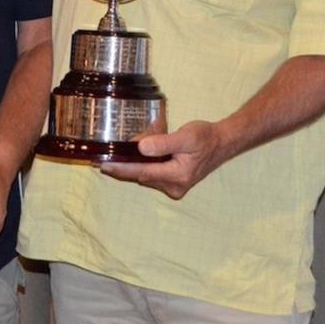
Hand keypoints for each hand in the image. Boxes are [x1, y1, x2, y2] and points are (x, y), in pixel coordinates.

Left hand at [100, 120, 225, 199]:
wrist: (221, 143)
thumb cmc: (204, 137)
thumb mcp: (185, 136)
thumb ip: (163, 143)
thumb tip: (140, 148)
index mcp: (177, 175)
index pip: (142, 172)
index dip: (122, 168)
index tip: (104, 165)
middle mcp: (174, 186)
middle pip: (142, 174)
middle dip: (125, 164)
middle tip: (106, 155)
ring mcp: (174, 187)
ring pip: (146, 174)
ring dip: (136, 163)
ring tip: (126, 148)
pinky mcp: (173, 183)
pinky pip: (152, 174)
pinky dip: (144, 164)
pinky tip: (140, 153)